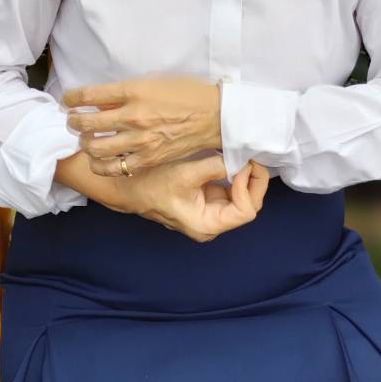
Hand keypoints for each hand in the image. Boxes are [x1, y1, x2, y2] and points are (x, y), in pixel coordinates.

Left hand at [62, 75, 220, 176]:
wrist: (214, 116)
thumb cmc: (186, 94)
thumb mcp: (153, 82)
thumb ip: (125, 92)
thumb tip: (99, 101)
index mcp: (133, 91)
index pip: (89, 95)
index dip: (71, 97)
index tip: (67, 99)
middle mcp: (133, 116)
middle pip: (86, 123)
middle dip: (73, 122)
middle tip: (73, 120)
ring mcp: (139, 141)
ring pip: (96, 148)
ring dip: (84, 143)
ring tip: (86, 140)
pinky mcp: (148, 159)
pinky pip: (115, 168)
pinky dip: (102, 165)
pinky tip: (100, 159)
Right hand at [123, 154, 269, 242]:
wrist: (128, 187)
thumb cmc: (151, 184)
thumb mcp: (185, 173)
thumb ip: (215, 167)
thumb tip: (239, 159)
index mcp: (207, 224)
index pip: (245, 212)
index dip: (248, 187)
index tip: (242, 165)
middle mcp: (211, 223)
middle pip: (248, 206)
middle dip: (252, 182)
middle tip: (249, 157)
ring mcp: (209, 213)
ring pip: (241, 198)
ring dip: (244, 178)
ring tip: (241, 157)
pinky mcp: (205, 201)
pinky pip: (229, 190)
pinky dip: (234, 176)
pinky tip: (231, 161)